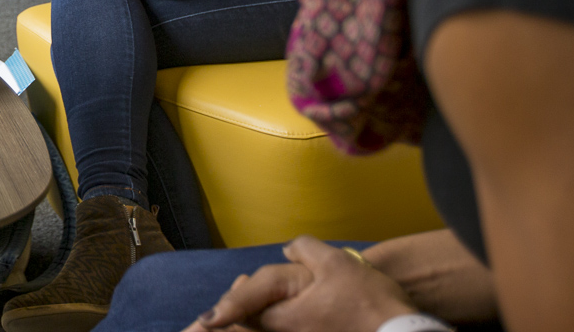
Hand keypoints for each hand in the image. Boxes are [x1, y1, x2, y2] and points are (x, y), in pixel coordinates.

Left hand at [185, 237, 416, 331]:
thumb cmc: (370, 302)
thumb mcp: (335, 263)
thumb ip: (304, 249)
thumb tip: (289, 249)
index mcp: (285, 318)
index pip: (243, 312)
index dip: (224, 312)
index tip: (202, 323)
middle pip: (251, 327)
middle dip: (232, 320)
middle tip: (205, 323)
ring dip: (249, 325)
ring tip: (223, 324)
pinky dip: (265, 328)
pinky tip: (260, 321)